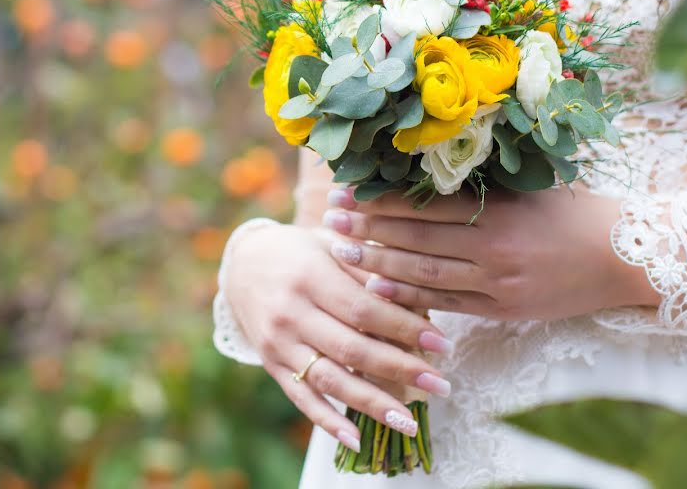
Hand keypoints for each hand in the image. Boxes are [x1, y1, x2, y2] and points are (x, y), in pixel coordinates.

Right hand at [223, 223, 453, 451]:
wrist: (244, 263)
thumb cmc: (300, 252)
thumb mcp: (331, 245)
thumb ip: (368, 271)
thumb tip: (414, 298)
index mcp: (309, 276)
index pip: (364, 309)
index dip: (405, 329)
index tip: (442, 345)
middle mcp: (290, 312)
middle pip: (352, 348)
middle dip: (401, 370)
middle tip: (440, 385)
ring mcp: (278, 343)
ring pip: (330, 380)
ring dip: (372, 404)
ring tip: (410, 422)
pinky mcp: (271, 365)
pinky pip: (301, 398)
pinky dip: (328, 422)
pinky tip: (356, 440)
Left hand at [323, 186, 658, 320]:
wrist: (620, 256)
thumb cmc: (569, 211)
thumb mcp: (526, 185)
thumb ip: (478, 181)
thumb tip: (418, 166)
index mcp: (497, 210)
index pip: (422, 206)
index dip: (379, 201)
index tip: (345, 192)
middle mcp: (492, 248)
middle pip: (415, 239)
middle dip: (367, 229)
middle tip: (329, 219)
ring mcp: (496, 283)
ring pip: (424, 273)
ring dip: (377, 263)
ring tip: (341, 252)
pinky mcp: (502, 309)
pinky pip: (446, 303)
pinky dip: (409, 296)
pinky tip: (376, 288)